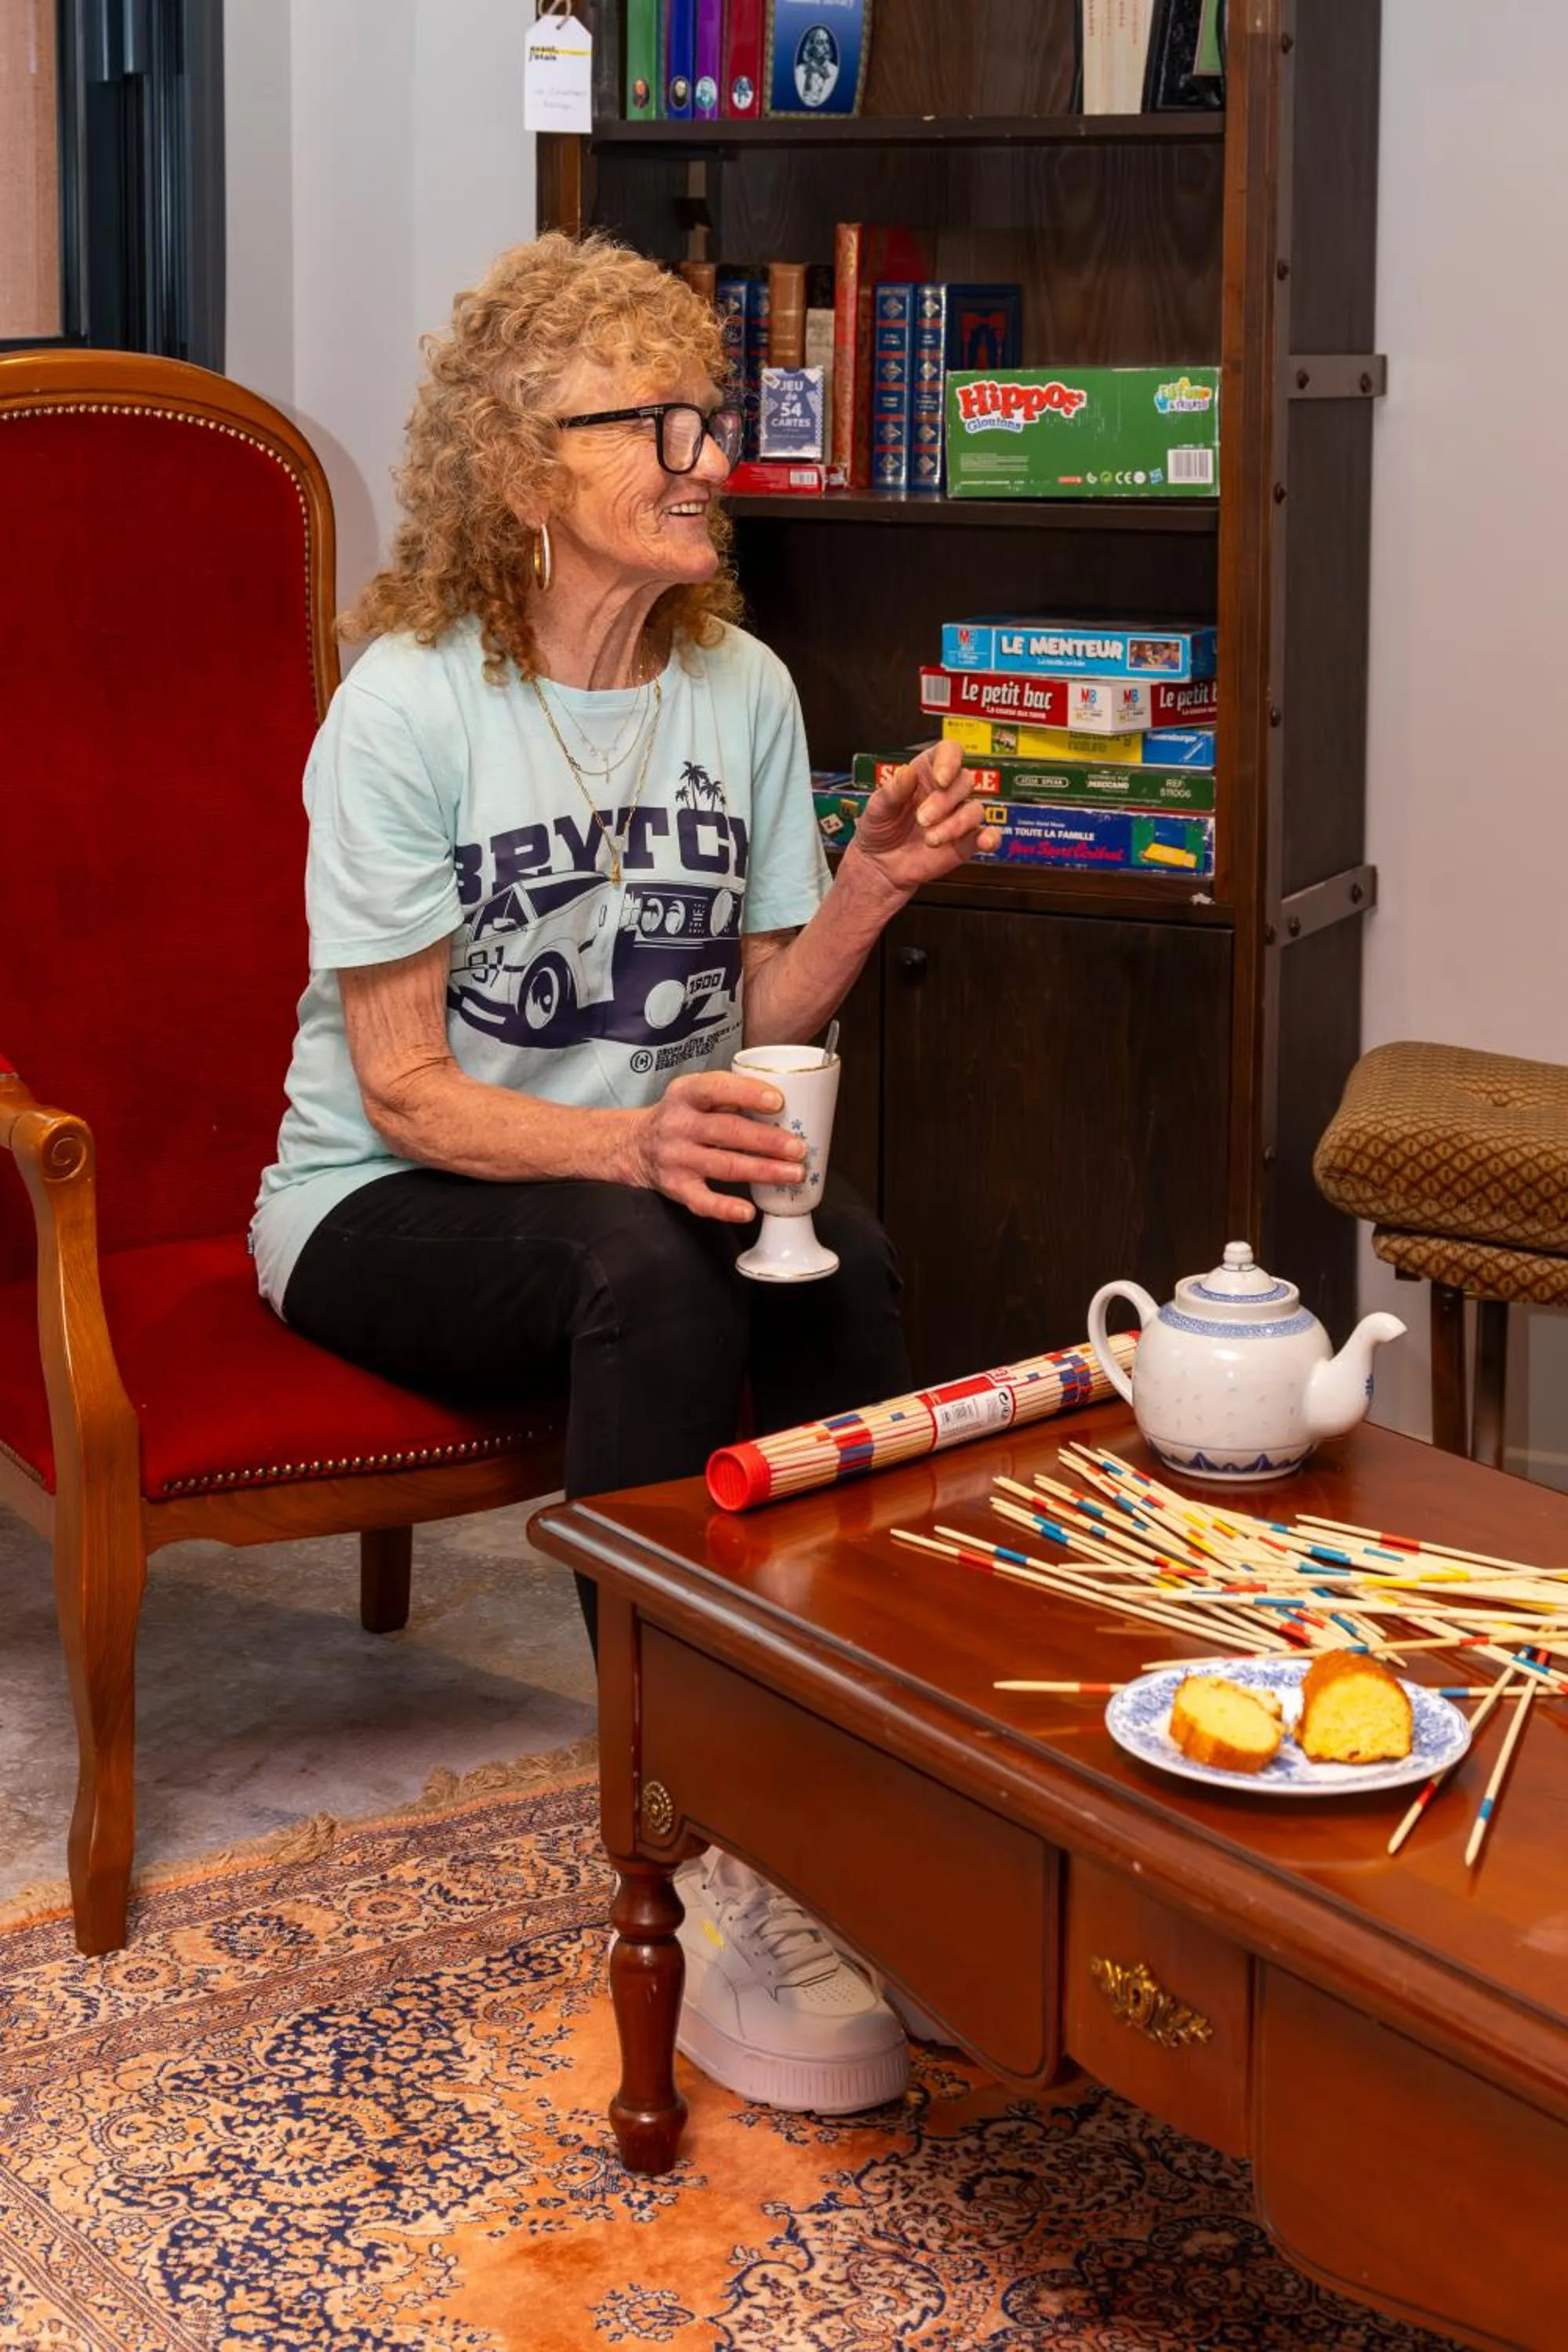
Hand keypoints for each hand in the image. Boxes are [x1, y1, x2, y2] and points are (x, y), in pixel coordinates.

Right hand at [624, 1068, 806, 1222]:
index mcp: (685, 1094)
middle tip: (797, 1147)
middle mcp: (678, 1125)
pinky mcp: (676, 1187)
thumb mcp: (694, 1094)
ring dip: (762, 1171)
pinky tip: (748, 1211)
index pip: (716, 1088)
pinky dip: (725, 1208)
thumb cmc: (681, 1117)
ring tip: (793, 1173)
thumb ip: (729, 1095)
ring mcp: (676, 1158)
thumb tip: (783, 1106)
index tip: (778, 1101)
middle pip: (727, 1131)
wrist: (634, 1145)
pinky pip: (702, 1200)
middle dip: (766, 1140)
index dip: (748, 1094)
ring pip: (724, 1166)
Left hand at [846, 739, 1000, 896]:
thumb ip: (892, 791)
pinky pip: (989, 835)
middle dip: (945, 801)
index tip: (941, 779)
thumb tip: (907, 772)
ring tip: (931, 840)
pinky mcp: (966, 842)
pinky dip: (991, 837)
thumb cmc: (878, 829)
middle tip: (922, 819)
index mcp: (926, 773)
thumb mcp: (876, 807)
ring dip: (956, 824)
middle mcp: (947, 791)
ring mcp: (958, 817)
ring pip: (975, 809)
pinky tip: (985, 842)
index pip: (950, 752)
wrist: (879, 865)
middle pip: (965, 781)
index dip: (951, 760)